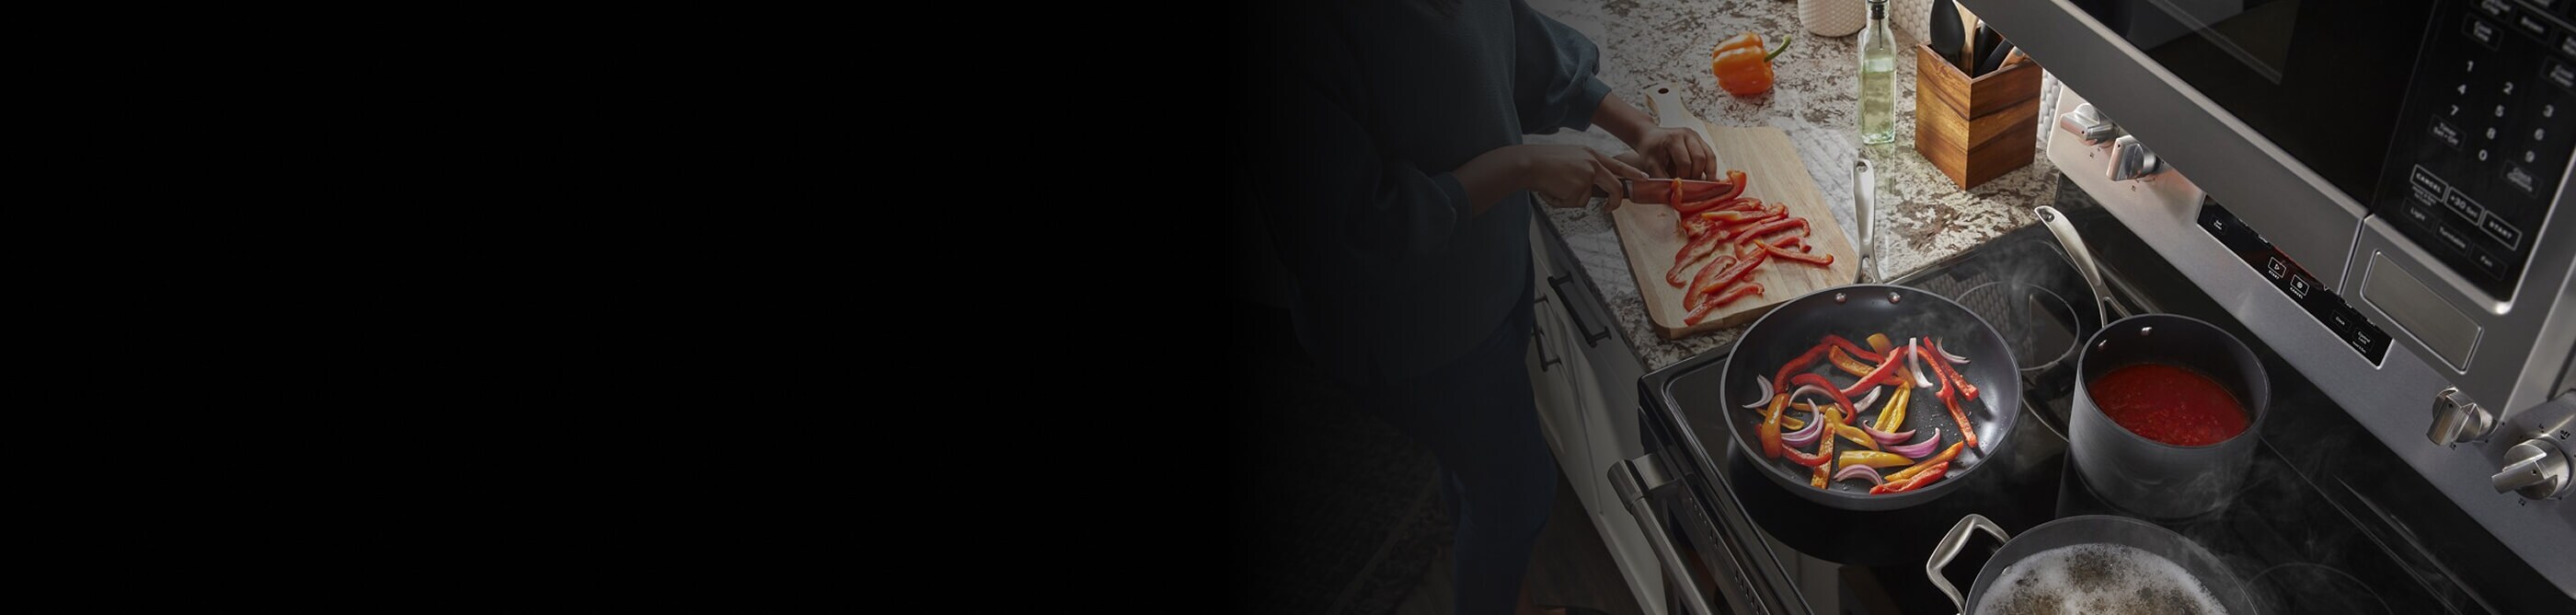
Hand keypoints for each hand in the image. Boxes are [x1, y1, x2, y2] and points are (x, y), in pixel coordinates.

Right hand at [1512, 144, 1646, 208]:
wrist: (1529, 163)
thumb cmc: (1543, 163)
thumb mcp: (1570, 160)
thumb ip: (1584, 171)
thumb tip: (1588, 190)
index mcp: (1591, 154)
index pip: (1617, 164)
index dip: (1632, 173)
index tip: (1644, 178)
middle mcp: (1593, 163)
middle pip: (1614, 186)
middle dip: (1614, 201)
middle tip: (1609, 208)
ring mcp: (1588, 175)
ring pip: (1586, 198)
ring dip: (1570, 199)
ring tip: (1555, 187)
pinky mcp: (1580, 187)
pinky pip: (1574, 203)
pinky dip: (1562, 201)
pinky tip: (1552, 190)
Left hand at [1631, 126, 1715, 180]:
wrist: (1650, 135)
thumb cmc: (1649, 149)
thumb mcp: (1650, 164)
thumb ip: (1661, 178)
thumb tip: (1674, 193)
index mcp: (1673, 139)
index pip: (1684, 162)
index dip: (1684, 177)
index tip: (1681, 187)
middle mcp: (1688, 135)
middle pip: (1700, 158)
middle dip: (1697, 176)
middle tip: (1691, 187)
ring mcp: (1696, 136)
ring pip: (1709, 156)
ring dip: (1709, 173)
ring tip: (1703, 186)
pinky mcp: (1700, 141)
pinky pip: (1710, 155)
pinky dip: (1711, 168)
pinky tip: (1707, 178)